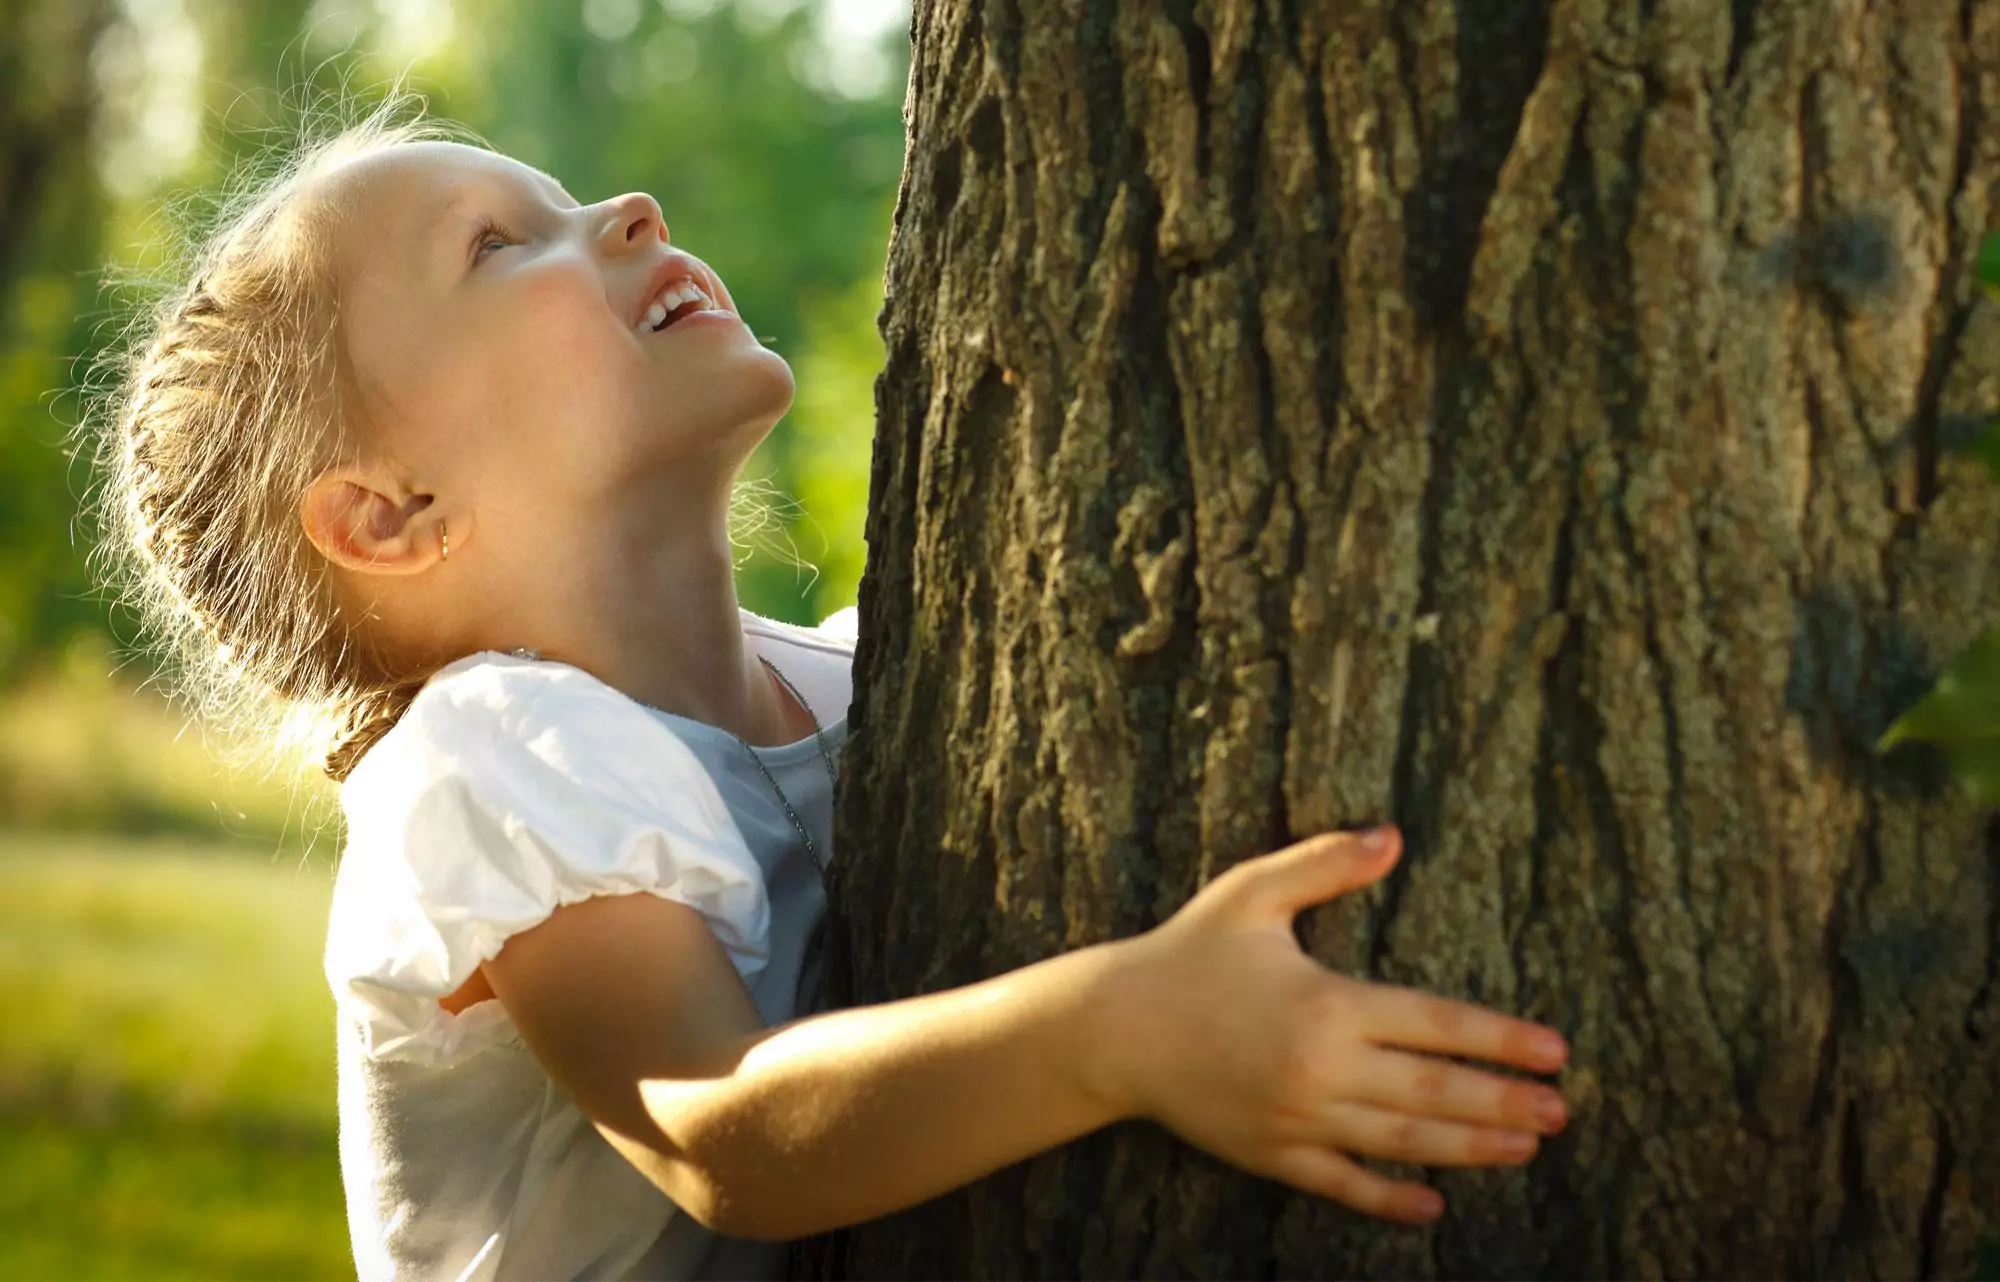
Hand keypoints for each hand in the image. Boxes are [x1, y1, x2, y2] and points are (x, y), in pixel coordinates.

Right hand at [1098, 827, 1570, 1224]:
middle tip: (1562, 1113)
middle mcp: (1321, 1069)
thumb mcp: (1251, 893)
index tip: (1555, 1051)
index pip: (1436, 1023)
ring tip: (1524, 1149)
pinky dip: (1390, 1200)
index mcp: (1327, 1003)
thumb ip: (1324, 862)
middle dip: (1505, 1103)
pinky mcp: (1271, 1154)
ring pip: (1402, 1142)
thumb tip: (1392, 834)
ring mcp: (1297, 1119)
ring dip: (1470, 1148)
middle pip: (1434, 1092)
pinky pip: (1343, 1185)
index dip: (1500, 1038)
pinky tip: (1433, 1206)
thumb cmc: (1186, 953)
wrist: (1113, 1028)